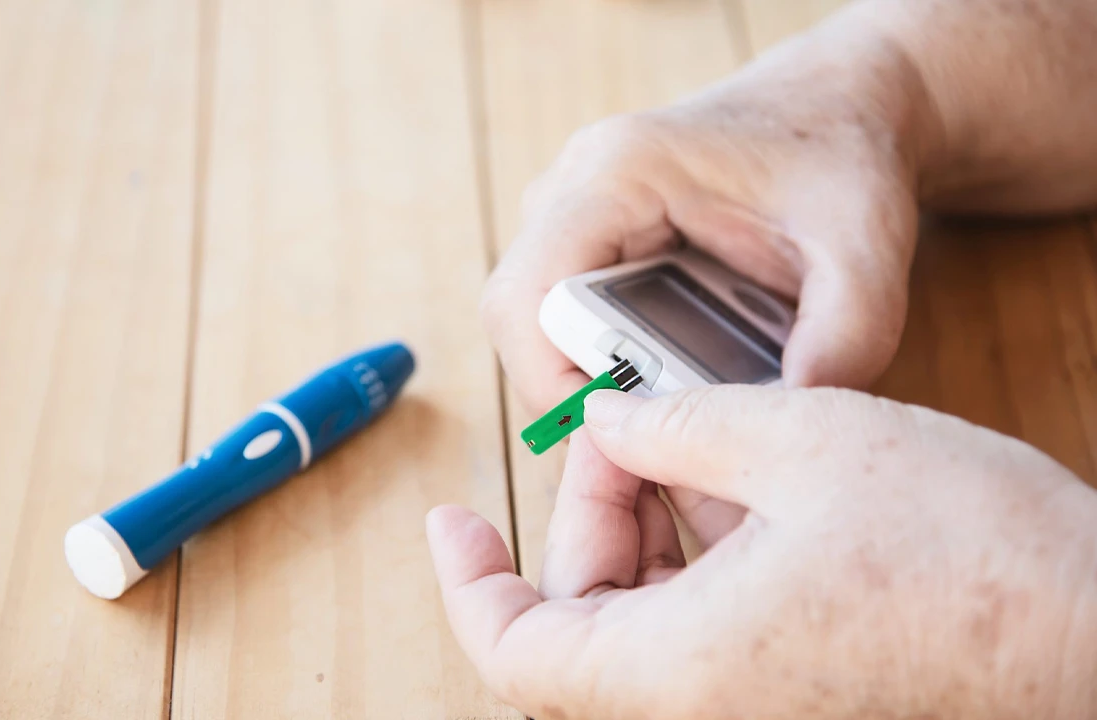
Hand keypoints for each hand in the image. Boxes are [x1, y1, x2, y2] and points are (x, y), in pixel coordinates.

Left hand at [427, 386, 1096, 718]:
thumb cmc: (973, 549)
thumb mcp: (803, 439)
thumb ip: (677, 423)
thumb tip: (609, 421)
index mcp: (679, 673)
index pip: (513, 652)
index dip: (464, 582)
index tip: (450, 516)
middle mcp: (705, 713)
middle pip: (580, 623)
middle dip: (588, 515)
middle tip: (626, 428)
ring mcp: (754, 711)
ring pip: (644, 625)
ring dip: (646, 530)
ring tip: (688, 442)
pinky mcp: (798, 698)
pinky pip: (706, 634)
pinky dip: (697, 560)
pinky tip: (737, 487)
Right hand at [480, 30, 933, 415]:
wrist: (835, 107)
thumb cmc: (840, 162)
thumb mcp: (864, 250)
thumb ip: (842, 339)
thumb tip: (782, 432)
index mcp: (618, 174)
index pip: (527, 301)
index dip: (555, 385)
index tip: (628, 440)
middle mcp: (571, 188)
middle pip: (520, 323)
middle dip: (576, 395)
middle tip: (656, 444)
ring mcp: (570, 212)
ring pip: (534, 327)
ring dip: (590, 382)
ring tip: (672, 419)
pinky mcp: (586, 237)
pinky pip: (562, 320)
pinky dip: (604, 365)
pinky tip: (671, 388)